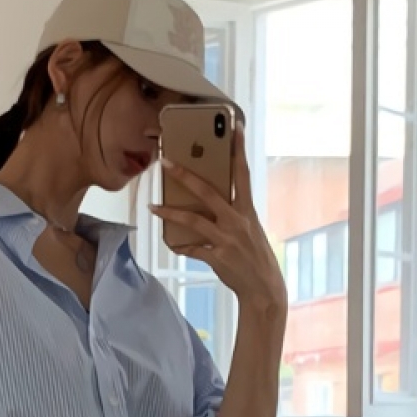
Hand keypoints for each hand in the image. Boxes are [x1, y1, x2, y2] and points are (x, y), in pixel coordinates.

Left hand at [151, 124, 286, 313]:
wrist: (264, 289)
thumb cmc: (256, 257)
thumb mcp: (251, 230)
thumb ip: (235, 214)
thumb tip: (214, 203)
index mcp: (247, 211)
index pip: (243, 174)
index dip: (238, 150)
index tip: (234, 127)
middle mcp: (237, 221)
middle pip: (208, 192)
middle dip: (185, 175)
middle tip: (165, 162)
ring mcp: (226, 239)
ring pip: (192, 220)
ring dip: (169, 212)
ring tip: (152, 206)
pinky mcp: (217, 257)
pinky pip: (192, 249)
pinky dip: (181, 246)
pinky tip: (171, 243)